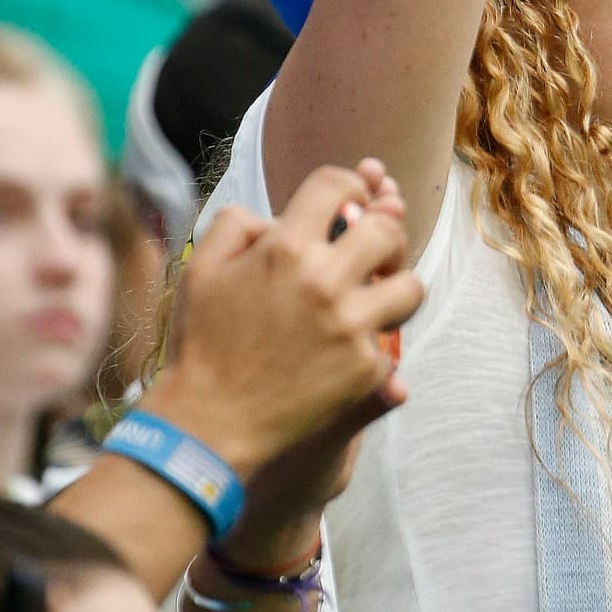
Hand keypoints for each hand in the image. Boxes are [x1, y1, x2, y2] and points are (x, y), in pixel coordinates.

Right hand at [154, 158, 422, 482]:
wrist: (208, 425)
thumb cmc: (202, 343)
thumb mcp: (201, 268)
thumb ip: (237, 224)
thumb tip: (277, 217)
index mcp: (285, 248)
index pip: (338, 186)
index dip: (349, 188)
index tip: (350, 205)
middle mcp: (325, 281)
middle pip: (387, 228)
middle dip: (384, 231)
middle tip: (373, 250)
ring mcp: (350, 327)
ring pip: (410, 286)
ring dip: (396, 287)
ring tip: (377, 296)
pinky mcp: (365, 370)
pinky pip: (391, 342)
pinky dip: (374, 343)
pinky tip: (350, 349)